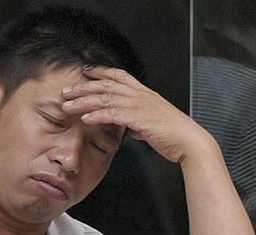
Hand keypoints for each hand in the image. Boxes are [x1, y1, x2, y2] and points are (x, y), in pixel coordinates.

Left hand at [60, 65, 214, 164]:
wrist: (188, 142)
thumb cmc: (171, 134)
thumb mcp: (150, 123)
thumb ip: (136, 121)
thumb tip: (127, 126)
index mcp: (144, 93)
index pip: (119, 76)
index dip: (101, 71)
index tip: (84, 71)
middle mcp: (141, 95)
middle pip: (107, 85)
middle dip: (84, 87)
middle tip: (66, 90)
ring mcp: (141, 106)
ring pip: (107, 99)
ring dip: (84, 101)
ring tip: (68, 105)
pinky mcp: (140, 119)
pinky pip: (115, 115)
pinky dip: (98, 115)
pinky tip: (85, 118)